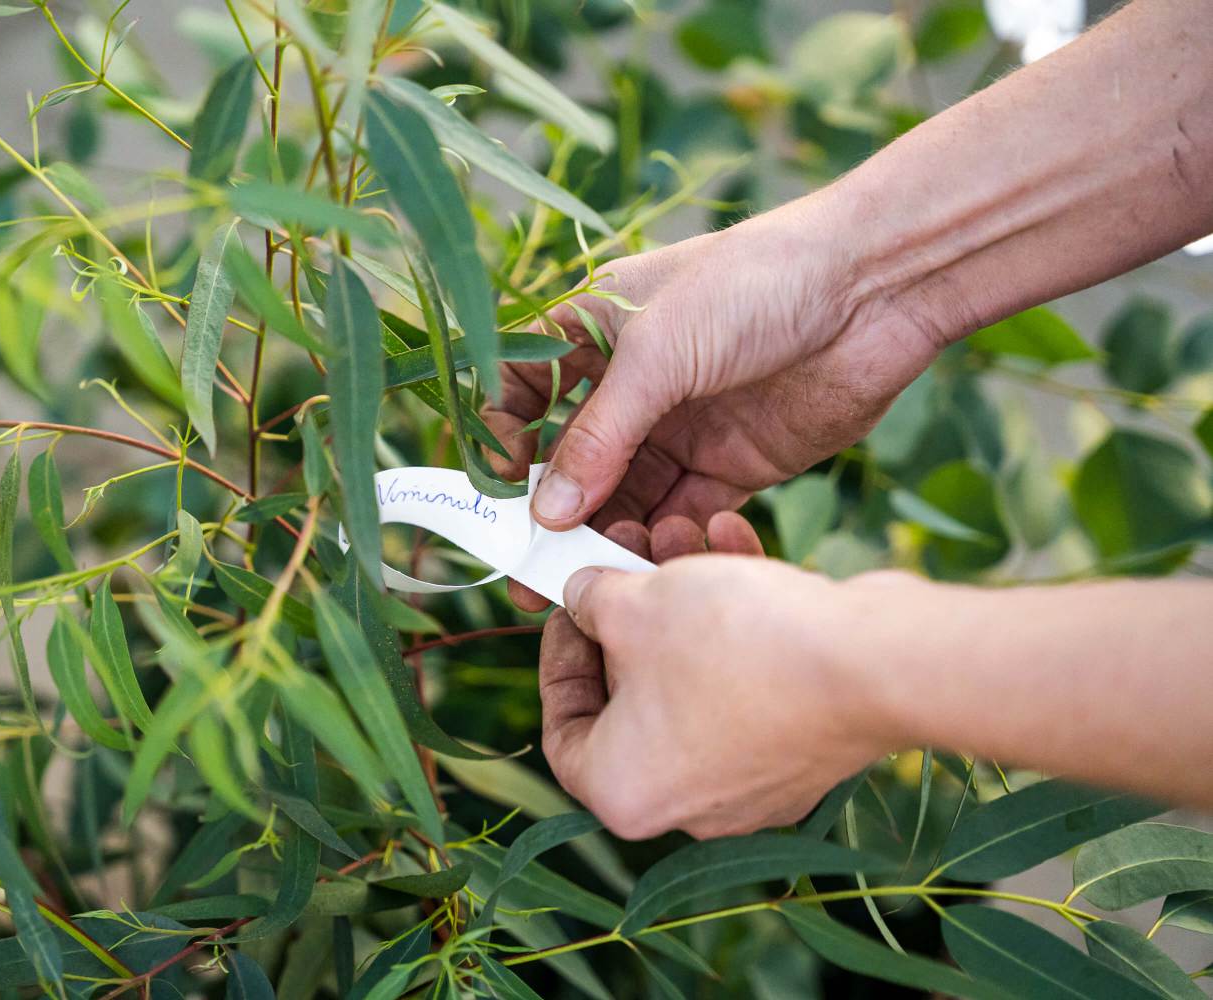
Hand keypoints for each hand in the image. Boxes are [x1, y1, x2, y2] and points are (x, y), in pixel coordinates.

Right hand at [486, 200, 942, 610]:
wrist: (876, 288)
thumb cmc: (754, 285)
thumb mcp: (658, 353)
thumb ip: (598, 436)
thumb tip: (543, 511)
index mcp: (593, 329)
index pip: (524, 388)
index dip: (503, 437)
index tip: (495, 491)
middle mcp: (630, 382)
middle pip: (570, 457)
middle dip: (548, 512)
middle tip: (529, 571)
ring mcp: (680, 424)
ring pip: (622, 495)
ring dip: (601, 535)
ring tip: (586, 577)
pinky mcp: (731, 462)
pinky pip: (680, 514)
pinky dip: (662, 540)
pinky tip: (651, 561)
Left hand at [539, 512, 896, 839]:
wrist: (873, 664)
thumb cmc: (735, 644)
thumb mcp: (634, 604)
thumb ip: (590, 601)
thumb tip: (582, 596)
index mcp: (625, 791)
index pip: (564, 732)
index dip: (559, 658)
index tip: (570, 605)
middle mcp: (687, 804)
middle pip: (632, 698)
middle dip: (631, 611)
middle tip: (627, 548)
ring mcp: (752, 781)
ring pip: (694, 676)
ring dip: (685, 598)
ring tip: (681, 530)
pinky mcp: (804, 750)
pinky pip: (750, 678)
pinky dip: (737, 617)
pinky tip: (733, 543)